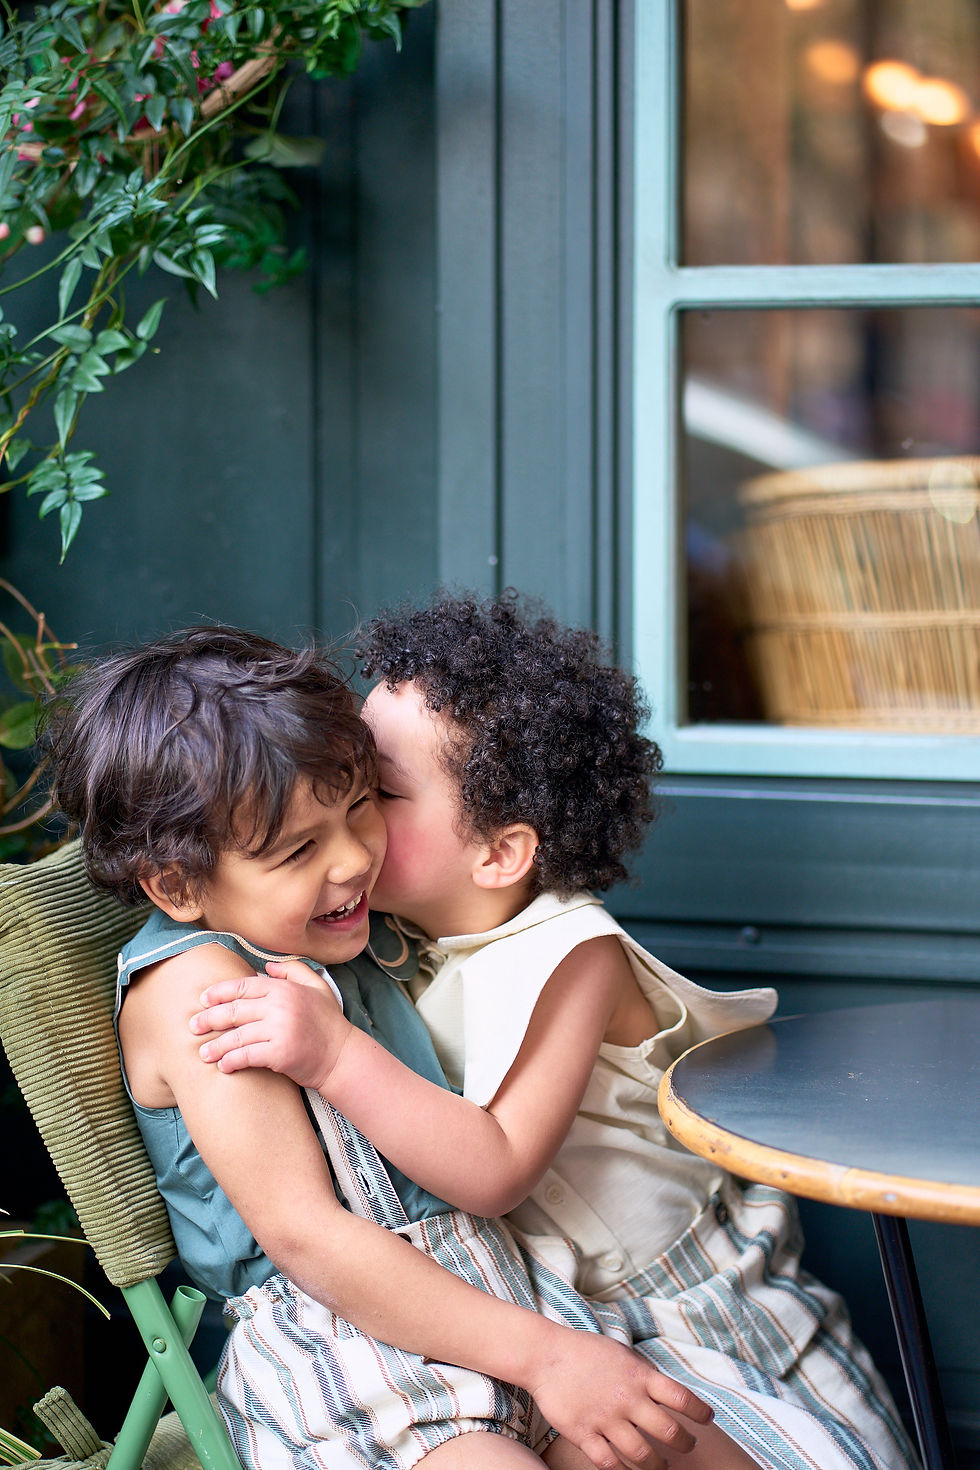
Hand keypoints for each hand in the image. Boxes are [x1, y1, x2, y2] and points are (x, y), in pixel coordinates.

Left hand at [189, 960, 352, 1090]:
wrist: (342, 1055)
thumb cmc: (328, 1022)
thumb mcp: (317, 987)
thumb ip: (293, 970)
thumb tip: (267, 966)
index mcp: (284, 988)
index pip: (242, 986)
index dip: (219, 993)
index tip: (203, 1000)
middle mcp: (279, 1005)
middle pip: (233, 1011)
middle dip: (208, 1019)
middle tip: (193, 1026)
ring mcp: (279, 1029)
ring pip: (235, 1036)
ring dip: (215, 1046)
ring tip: (203, 1053)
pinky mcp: (279, 1052)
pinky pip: (246, 1055)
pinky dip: (231, 1061)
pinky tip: (223, 1066)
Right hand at [526, 1329, 710, 1469]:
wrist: (546, 1355)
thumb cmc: (586, 1352)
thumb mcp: (622, 1354)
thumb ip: (644, 1375)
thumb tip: (667, 1393)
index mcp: (640, 1376)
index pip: (682, 1398)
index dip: (701, 1412)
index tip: (707, 1419)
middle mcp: (627, 1399)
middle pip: (669, 1432)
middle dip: (684, 1444)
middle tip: (686, 1446)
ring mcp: (605, 1418)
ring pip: (642, 1456)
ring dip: (657, 1465)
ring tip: (661, 1465)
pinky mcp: (584, 1433)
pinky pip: (609, 1463)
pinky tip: (626, 1468)